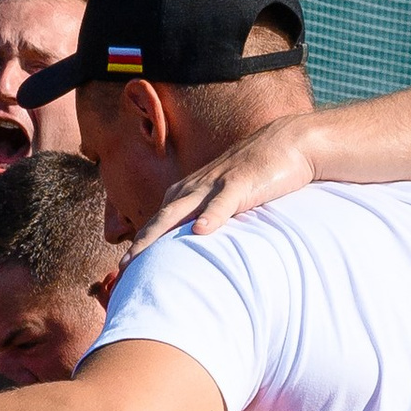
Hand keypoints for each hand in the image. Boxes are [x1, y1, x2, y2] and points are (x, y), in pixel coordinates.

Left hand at [129, 117, 320, 250]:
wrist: (287, 142)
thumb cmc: (254, 174)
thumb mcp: (222, 196)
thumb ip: (206, 215)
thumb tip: (193, 243)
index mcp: (190, 191)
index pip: (158, 219)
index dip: (141, 241)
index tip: (125, 268)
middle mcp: (196, 187)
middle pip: (160, 217)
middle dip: (139, 242)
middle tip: (122, 268)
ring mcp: (216, 184)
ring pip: (181, 210)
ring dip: (158, 233)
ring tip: (140, 255)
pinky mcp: (241, 183)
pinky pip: (223, 202)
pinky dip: (211, 216)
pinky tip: (201, 232)